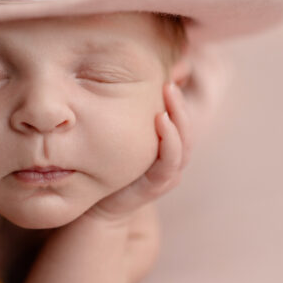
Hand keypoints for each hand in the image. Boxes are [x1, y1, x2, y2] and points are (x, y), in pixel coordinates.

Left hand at [91, 81, 191, 219]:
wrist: (96, 209)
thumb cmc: (105, 170)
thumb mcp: (117, 138)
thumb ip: (124, 116)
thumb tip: (115, 80)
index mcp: (165, 148)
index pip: (180, 120)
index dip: (178, 98)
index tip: (170, 73)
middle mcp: (170, 160)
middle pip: (186, 128)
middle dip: (180, 102)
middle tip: (169, 80)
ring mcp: (166, 174)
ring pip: (183, 143)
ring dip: (179, 116)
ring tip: (169, 94)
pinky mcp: (157, 185)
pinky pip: (170, 162)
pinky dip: (170, 140)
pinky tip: (160, 119)